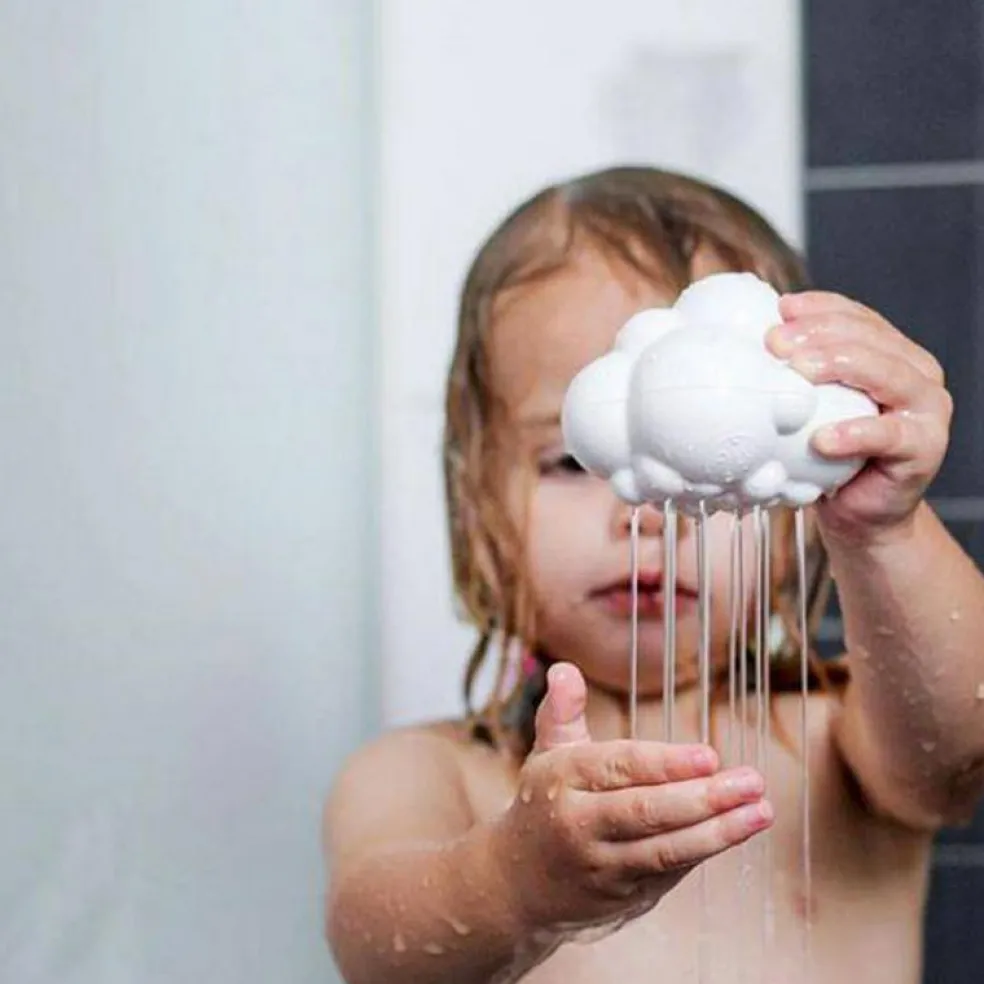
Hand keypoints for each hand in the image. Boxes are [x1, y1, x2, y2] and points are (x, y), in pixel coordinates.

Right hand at [489, 663, 772, 938]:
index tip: (710, 755)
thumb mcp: (547, 752)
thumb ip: (563, 711)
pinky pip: (667, 873)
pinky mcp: (621, 896)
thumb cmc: (544, 802)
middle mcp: (579, 823)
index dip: (666, 763)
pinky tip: (738, 831)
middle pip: (646, 812)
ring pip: (663, 850)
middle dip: (704, 799)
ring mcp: (601, 865)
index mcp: (562, 778)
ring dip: (718, 832)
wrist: (514, 884)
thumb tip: (565, 668)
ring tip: (761, 811)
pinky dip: (703, 852)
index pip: (619, 768)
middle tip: (753, 782)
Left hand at [767, 291, 952, 541]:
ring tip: (798, 372)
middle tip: (776, 341)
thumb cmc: (830, 459)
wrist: (860, 514)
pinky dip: (854, 433)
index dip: (821, 308)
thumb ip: (796, 378)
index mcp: (892, 354)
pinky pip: (888, 435)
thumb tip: (743, 350)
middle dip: (820, 333)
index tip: (781, 309)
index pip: (858, 319)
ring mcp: (926, 410)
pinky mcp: (923, 448)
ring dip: (839, 366)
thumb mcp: (811, 409)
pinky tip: (821, 439)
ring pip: (886, 375)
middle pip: (870, 340)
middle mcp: (916, 374)